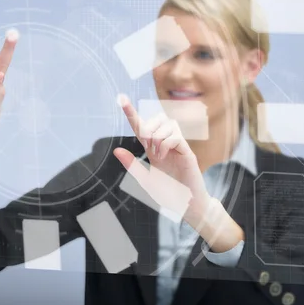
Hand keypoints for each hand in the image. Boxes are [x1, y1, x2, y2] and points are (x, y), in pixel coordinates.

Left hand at [112, 94, 211, 223]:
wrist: (187, 206)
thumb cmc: (169, 193)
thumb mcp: (145, 181)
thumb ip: (132, 165)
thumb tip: (116, 150)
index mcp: (153, 149)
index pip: (141, 126)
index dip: (131, 112)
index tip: (121, 98)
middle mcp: (166, 143)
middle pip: (157, 118)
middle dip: (147, 126)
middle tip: (147, 145)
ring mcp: (178, 146)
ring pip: (168, 124)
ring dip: (157, 136)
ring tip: (158, 155)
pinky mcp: (188, 153)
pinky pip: (176, 136)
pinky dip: (166, 143)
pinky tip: (164, 155)